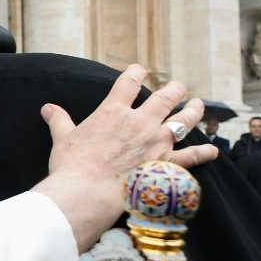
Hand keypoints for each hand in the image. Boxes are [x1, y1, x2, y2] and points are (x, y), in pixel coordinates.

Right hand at [33, 64, 217, 250]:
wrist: (87, 191)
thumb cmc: (72, 165)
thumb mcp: (62, 139)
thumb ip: (59, 121)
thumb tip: (48, 108)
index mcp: (113, 111)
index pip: (128, 82)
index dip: (135, 72)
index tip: (139, 69)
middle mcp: (140, 122)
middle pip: (165, 97)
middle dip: (174, 89)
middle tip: (178, 88)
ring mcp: (156, 142)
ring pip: (183, 119)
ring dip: (192, 110)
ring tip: (196, 104)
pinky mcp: (165, 164)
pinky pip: (191, 156)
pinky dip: (204, 152)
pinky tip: (213, 149)